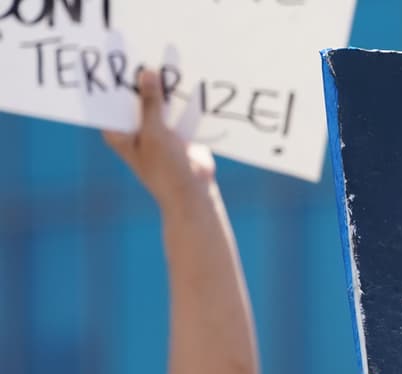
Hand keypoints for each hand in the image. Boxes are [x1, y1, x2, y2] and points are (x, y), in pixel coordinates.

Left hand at [103, 69, 214, 210]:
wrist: (194, 193)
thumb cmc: (165, 168)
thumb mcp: (154, 132)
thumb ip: (150, 102)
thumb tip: (146, 72)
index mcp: (119, 132)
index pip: (110, 101)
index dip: (111, 80)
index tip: (113, 56)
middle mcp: (136, 130)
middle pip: (136, 98)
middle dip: (140, 80)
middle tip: (143, 54)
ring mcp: (158, 131)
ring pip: (159, 103)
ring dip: (164, 88)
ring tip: (167, 63)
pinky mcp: (178, 133)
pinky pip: (179, 111)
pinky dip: (183, 101)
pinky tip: (187, 81)